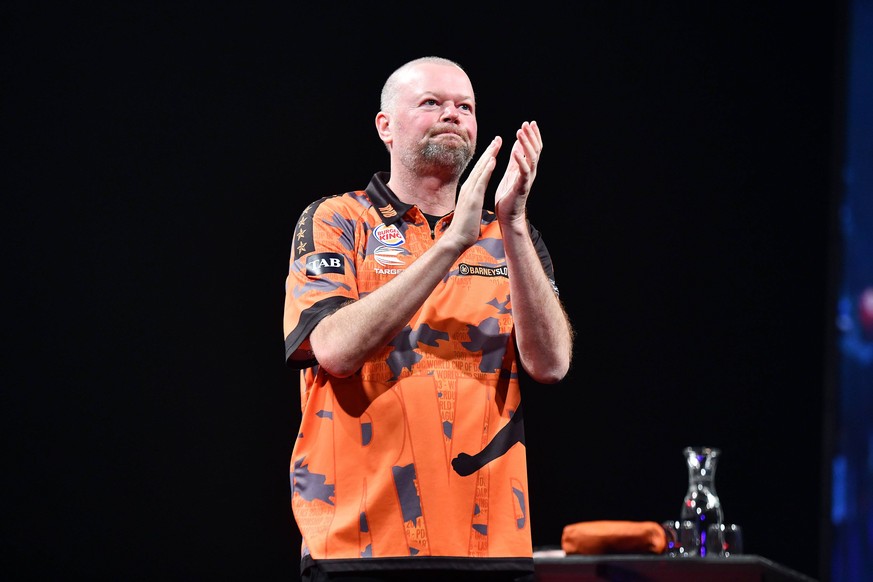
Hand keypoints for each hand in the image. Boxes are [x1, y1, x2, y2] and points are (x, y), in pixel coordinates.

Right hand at [442, 136, 501, 251]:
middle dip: (489, 151)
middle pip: (480, 166)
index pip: (480, 171)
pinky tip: (493, 160)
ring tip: (497, 143)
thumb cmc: (464, 227)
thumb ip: (472, 201)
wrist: (456, 239)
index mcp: (469, 190)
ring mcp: (470, 192)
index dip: (487, 158)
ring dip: (489, 155)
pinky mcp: (473, 198)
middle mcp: (468, 187)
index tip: (494, 148)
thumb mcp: (469, 209)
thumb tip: (475, 199)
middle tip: (497, 138)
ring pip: (481, 169)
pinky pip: (481, 181)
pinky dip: (487, 169)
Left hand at [494, 121, 541, 225]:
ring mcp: (527, 179)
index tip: (530, 123)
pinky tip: (516, 151)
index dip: (533, 135)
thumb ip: (515, 159)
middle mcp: (530, 172)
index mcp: (527, 168)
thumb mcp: (511, 172)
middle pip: (535, 150)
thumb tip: (518, 145)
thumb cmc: (508, 196)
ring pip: (532, 158)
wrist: (507, 216)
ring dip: (526, 144)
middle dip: (531, 136)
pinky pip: (523, 171)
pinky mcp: (522, 186)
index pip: (533, 148)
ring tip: (520, 132)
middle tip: (527, 123)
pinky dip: (520, 160)